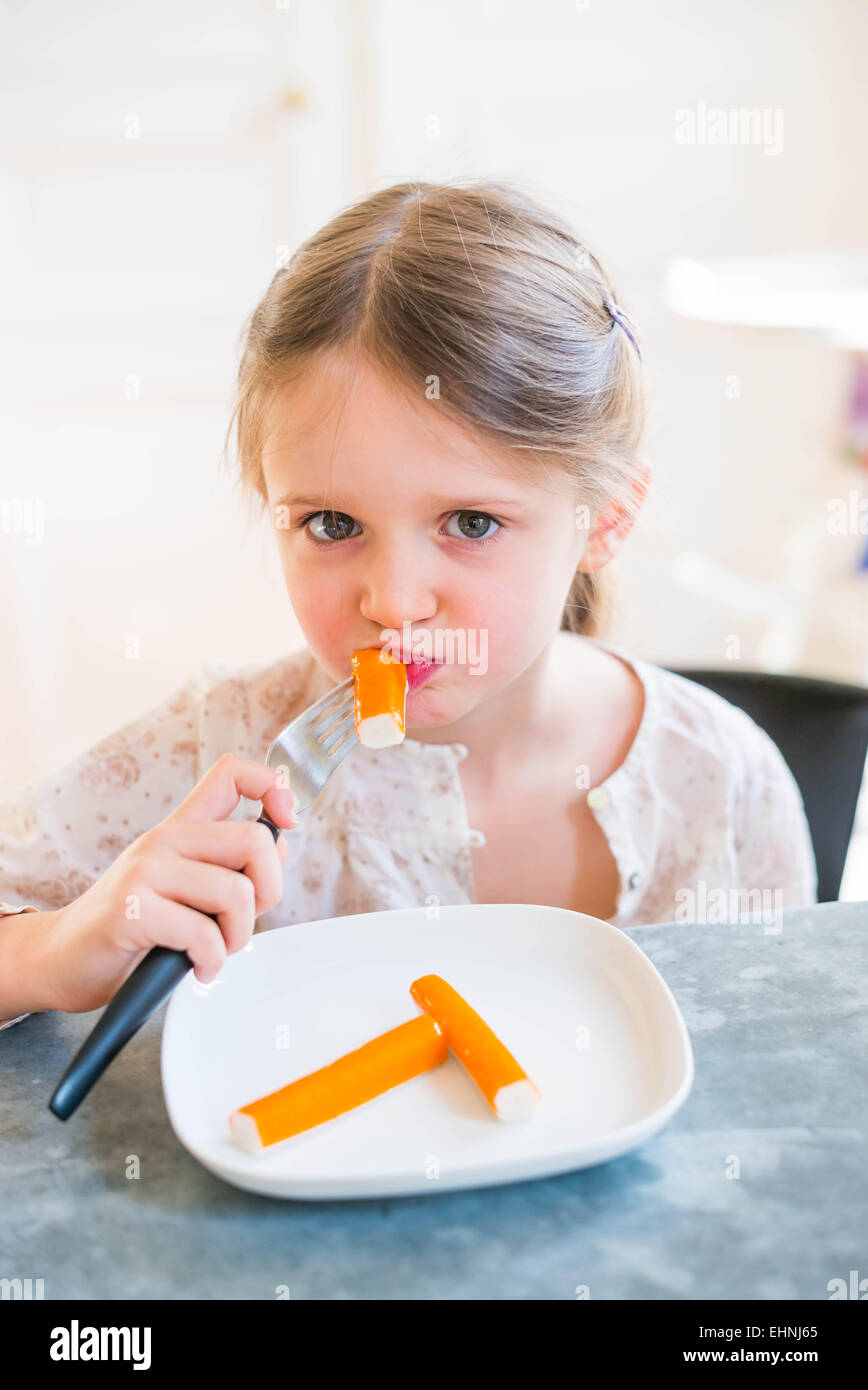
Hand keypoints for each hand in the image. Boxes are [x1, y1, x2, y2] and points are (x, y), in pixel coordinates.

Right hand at [42, 754, 297, 1013]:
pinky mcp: (132, 909)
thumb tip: (280, 844)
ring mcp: (145, 871)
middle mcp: (164, 840)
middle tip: (242, 923)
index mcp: (181, 829)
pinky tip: (198, 969)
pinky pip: (203, 933)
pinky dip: (212, 962)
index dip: (272, 787)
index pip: (232, 773)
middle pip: (254, 839)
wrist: (62, 959)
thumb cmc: (130, 930)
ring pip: (237, 891)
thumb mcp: (184, 888)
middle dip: (268, 892)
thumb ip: (227, 865)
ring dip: (238, 937)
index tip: (286, 821)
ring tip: (215, 952)